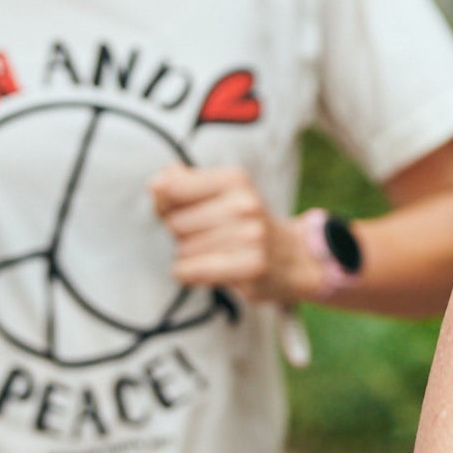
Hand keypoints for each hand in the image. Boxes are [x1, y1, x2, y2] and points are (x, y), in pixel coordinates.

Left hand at [149, 166, 314, 302]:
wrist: (295, 258)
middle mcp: (245, 203)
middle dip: (177, 235)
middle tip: (201, 238)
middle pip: (174, 223)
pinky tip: (201, 271)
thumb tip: (157, 183)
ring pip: (182, 249)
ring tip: (209, 255)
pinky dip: (188, 274)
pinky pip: (192, 270)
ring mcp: (251, 235)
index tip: (176, 212)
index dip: (164, 205)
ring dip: (186, 257)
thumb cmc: (247, 225)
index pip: (171, 188)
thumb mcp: (223, 194)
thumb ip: (185, 183)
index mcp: (235, 179)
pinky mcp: (251, 265)